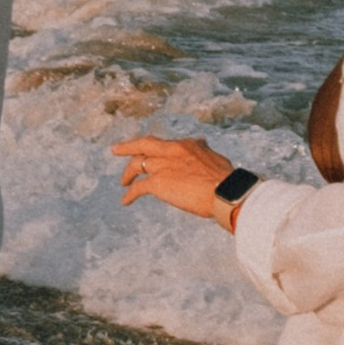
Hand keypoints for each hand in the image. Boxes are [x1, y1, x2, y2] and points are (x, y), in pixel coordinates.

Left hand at [116, 132, 236, 224]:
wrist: (224, 192)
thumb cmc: (226, 181)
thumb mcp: (215, 158)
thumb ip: (204, 151)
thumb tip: (203, 144)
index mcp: (186, 145)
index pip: (166, 144)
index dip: (156, 148)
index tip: (149, 149)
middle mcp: (171, 151)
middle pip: (143, 145)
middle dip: (128, 147)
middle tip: (117, 150)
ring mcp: (162, 166)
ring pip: (136, 165)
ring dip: (128, 174)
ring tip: (124, 182)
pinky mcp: (157, 183)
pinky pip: (138, 187)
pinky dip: (130, 194)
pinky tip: (126, 201)